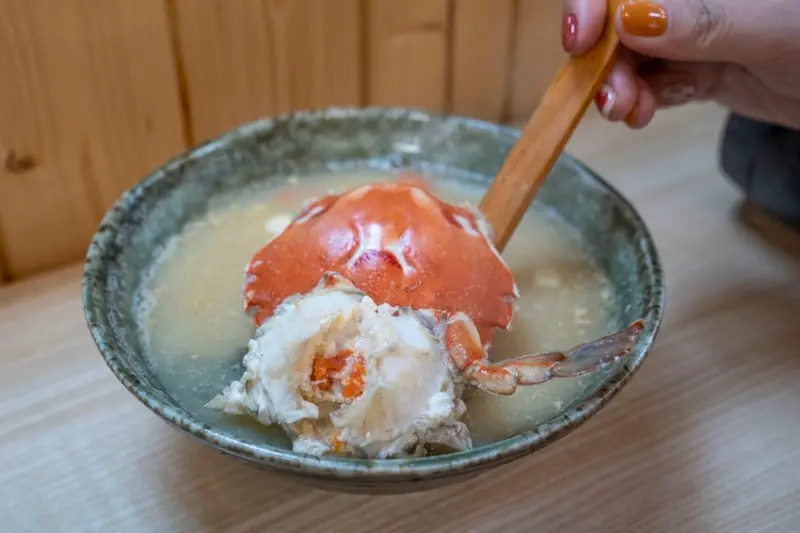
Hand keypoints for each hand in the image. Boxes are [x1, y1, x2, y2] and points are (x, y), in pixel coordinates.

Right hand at [562, 0, 799, 128]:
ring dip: (618, 84)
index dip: (594, 1)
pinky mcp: (699, 66)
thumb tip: (629, 19)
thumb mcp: (772, 28)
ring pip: (632, 53)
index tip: (580, 38)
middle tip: (608, 97)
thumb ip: (704, 21)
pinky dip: (642, 99)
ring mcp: (695, 31)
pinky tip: (643, 114)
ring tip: (627, 111)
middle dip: (605, 56)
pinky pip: (655, 80)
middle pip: (621, 17)